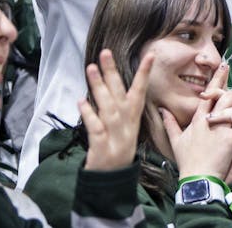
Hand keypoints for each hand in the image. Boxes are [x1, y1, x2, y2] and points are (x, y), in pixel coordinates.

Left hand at [81, 49, 151, 171]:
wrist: (113, 179)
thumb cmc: (117, 148)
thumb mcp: (125, 127)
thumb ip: (117, 107)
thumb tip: (107, 84)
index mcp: (133, 117)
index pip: (140, 90)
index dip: (145, 73)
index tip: (150, 55)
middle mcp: (126, 123)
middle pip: (119, 93)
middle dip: (112, 72)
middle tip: (105, 52)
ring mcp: (115, 134)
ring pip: (107, 106)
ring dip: (99, 86)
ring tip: (91, 68)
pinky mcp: (102, 146)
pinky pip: (95, 127)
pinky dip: (89, 114)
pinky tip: (81, 101)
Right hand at [162, 63, 231, 181]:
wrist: (197, 178)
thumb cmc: (188, 161)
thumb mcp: (176, 141)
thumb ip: (170, 123)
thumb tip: (162, 109)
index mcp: (198, 118)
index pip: (209, 93)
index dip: (218, 78)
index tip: (224, 66)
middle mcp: (210, 119)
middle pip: (226, 95)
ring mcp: (221, 127)